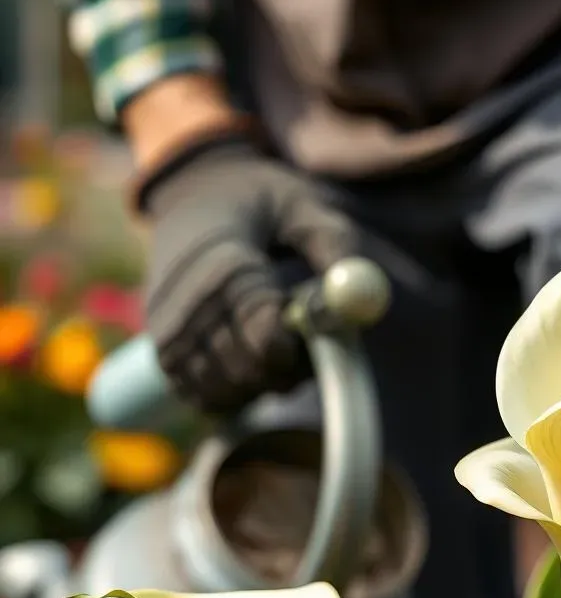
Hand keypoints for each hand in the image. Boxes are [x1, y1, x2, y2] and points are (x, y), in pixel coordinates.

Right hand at [142, 139, 354, 412]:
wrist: (192, 198)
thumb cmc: (261, 203)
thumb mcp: (304, 205)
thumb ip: (335, 247)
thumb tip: (362, 294)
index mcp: (224, 265)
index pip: (265, 333)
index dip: (301, 348)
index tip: (317, 334)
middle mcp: (187, 305)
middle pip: (248, 371)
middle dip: (289, 369)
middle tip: (308, 345)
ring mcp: (167, 334)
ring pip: (228, 392)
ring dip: (265, 384)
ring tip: (280, 345)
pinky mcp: (161, 355)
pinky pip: (205, 399)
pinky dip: (237, 394)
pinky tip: (251, 358)